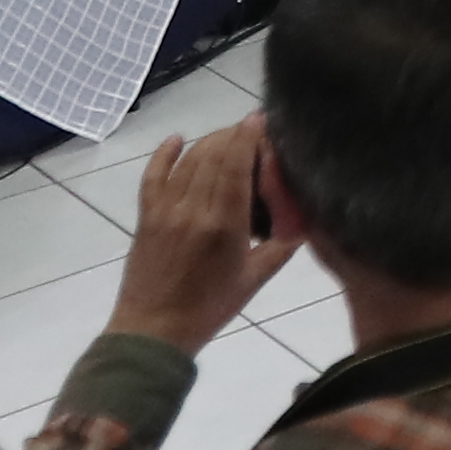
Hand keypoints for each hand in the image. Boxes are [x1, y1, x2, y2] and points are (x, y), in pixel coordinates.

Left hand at [111, 116, 306, 350]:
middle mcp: (193, 208)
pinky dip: (164, 153)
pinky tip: (177, 139)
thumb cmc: (210, 308)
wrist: (153, 330)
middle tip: (251, 132)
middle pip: (213, 153)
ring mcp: (165, 209)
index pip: (236, 164)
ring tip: (227, 138)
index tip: (261, 119)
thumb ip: (281, 245)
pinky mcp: (145, 215)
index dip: (248, 136)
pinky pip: (153, 174)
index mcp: (223, 224)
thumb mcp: (254, 279)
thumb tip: (304, 217)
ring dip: (209, 141)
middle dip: (233, 135)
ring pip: (188, 159)